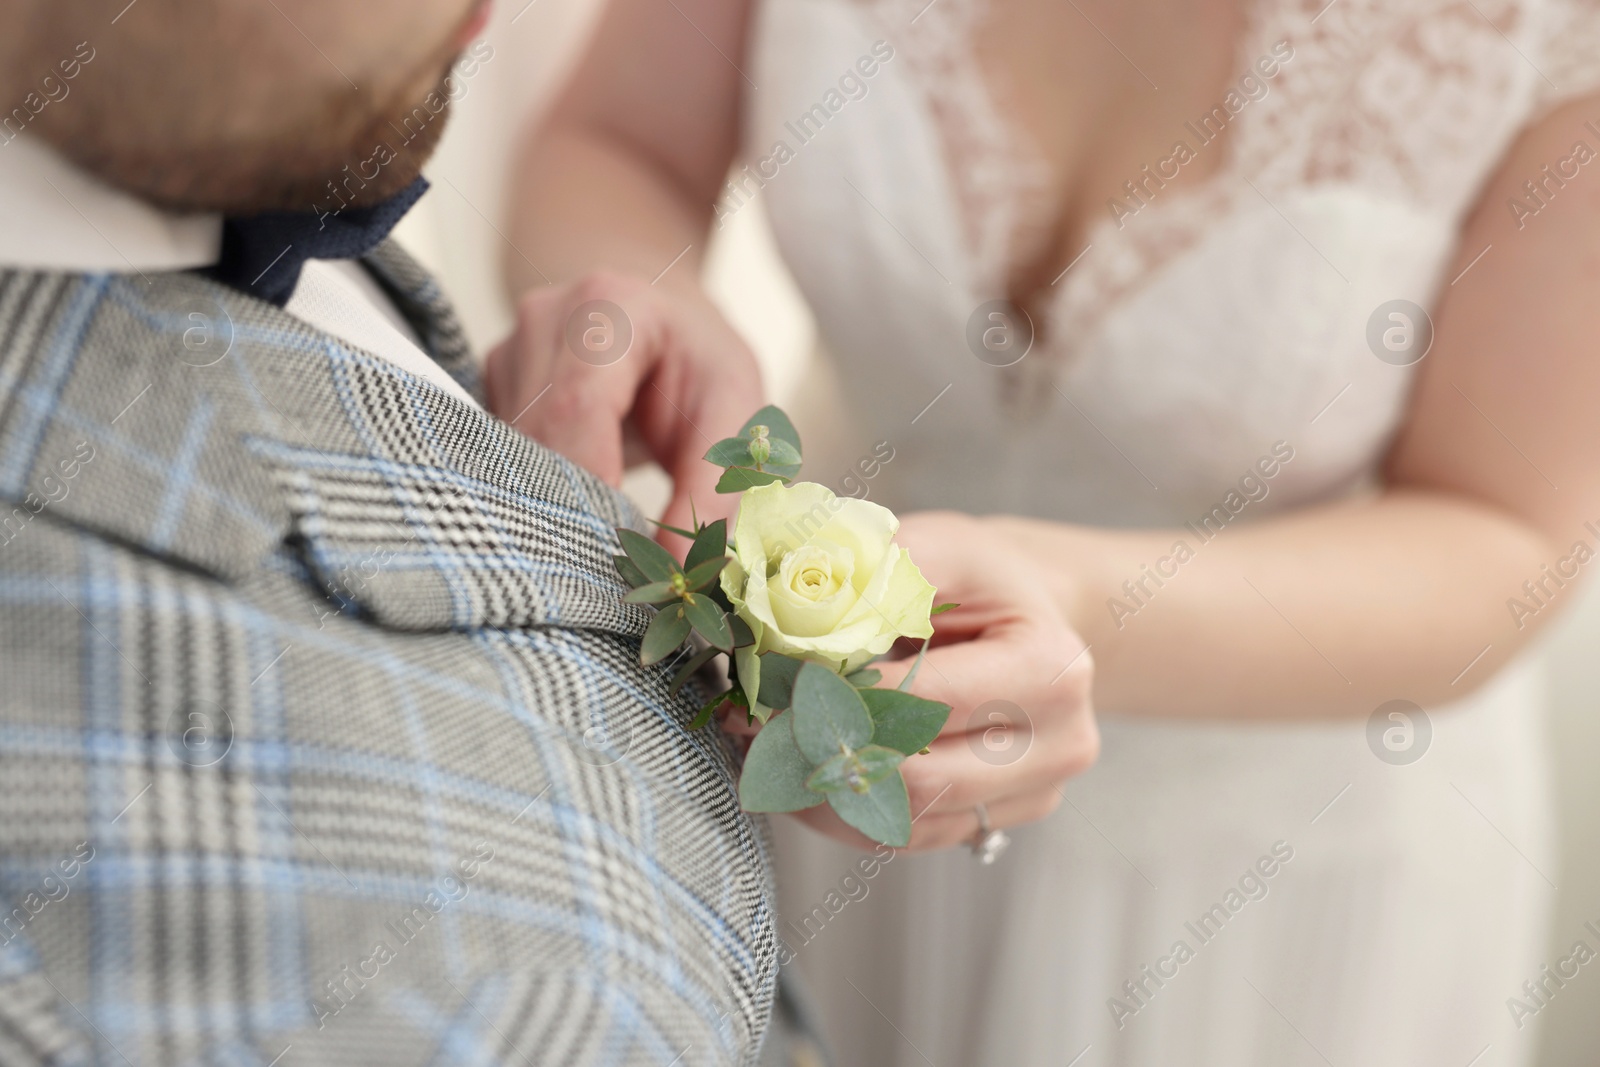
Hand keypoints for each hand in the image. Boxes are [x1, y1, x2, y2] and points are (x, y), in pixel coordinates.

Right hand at [485, 271, 764, 551]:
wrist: (661, 320)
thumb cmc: (699, 362)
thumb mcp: (733, 411)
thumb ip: (712, 487)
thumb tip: (680, 570)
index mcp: (610, 307)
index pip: (576, 408)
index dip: (588, 484)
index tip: (616, 550)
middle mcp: (544, 320)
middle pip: (534, 439)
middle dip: (572, 509)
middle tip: (615, 566)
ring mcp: (507, 353)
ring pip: (511, 458)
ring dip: (556, 505)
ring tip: (606, 531)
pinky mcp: (490, 390)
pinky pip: (505, 461)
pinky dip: (541, 494)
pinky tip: (577, 506)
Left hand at [727, 511, 1098, 850]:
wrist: (1028, 617)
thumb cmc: (977, 577)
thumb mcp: (937, 547)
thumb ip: (877, 576)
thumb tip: (794, 614)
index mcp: (1052, 669)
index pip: (929, 701)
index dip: (842, 692)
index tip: (770, 676)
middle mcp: (1059, 744)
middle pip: (919, 778)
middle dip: (823, 748)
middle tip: (750, 718)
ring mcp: (1031, 794)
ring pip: (904, 822)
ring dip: (820, 789)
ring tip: (762, 742)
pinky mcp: (994, 824)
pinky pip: (902, 838)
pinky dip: (840, 809)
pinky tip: (798, 769)